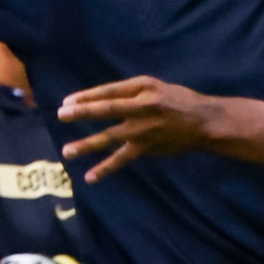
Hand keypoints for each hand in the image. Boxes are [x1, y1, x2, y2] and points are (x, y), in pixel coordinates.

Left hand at [58, 76, 217, 182]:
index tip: (67, 101)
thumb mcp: (155, 86)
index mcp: (143, 88)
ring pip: (110, 136)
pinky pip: (122, 159)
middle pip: (106, 109)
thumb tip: (101, 99)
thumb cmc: (178, 100)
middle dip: (82, 112)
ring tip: (67, 151)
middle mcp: (142, 107)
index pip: (109, 91)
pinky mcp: (146, 147)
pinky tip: (90, 177)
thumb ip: (130, 91)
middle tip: (61, 115)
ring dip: (87, 144)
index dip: (87, 96)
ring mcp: (143, 129)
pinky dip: (106, 168)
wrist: (203, 122)